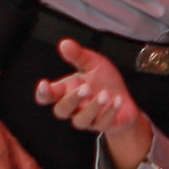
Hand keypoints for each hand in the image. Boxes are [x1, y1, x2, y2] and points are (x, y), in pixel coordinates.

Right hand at [28, 41, 153, 167]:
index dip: (43, 93)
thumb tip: (64, 43)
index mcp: (67, 91)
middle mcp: (75, 107)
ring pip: (81, 121)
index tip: (45, 84)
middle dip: (71, 99)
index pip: (47, 96)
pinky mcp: (104, 125)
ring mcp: (88, 119)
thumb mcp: (93, 64)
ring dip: (92, 107)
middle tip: (85, 87)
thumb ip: (78, 55)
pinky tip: (118, 100)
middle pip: (61, 110)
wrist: (125, 101)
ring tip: (105, 94)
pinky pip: (103, 123)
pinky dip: (110, 112)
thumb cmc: (104, 82)